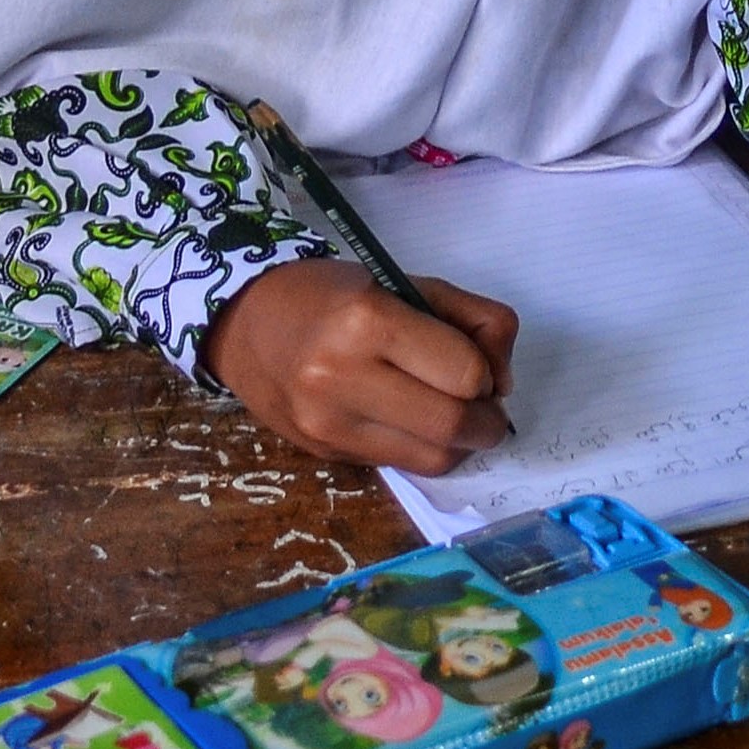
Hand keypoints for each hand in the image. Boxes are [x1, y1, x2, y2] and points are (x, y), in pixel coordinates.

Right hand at [208, 258, 517, 474]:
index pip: (464, 374)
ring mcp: (328, 424)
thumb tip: (502, 384)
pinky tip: (413, 423)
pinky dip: (423, 450)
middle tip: (487, 406)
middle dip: (487, 422)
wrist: (245, 321)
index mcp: (367, 322)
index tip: (481, 366)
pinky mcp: (325, 453)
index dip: (488, 374)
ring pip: (432, 459)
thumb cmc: (334, 294)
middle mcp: (342, 378)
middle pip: (452, 426)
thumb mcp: (407, 282)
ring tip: (454, 416)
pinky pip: (400, 465)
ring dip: (461, 444)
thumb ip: (471, 320)